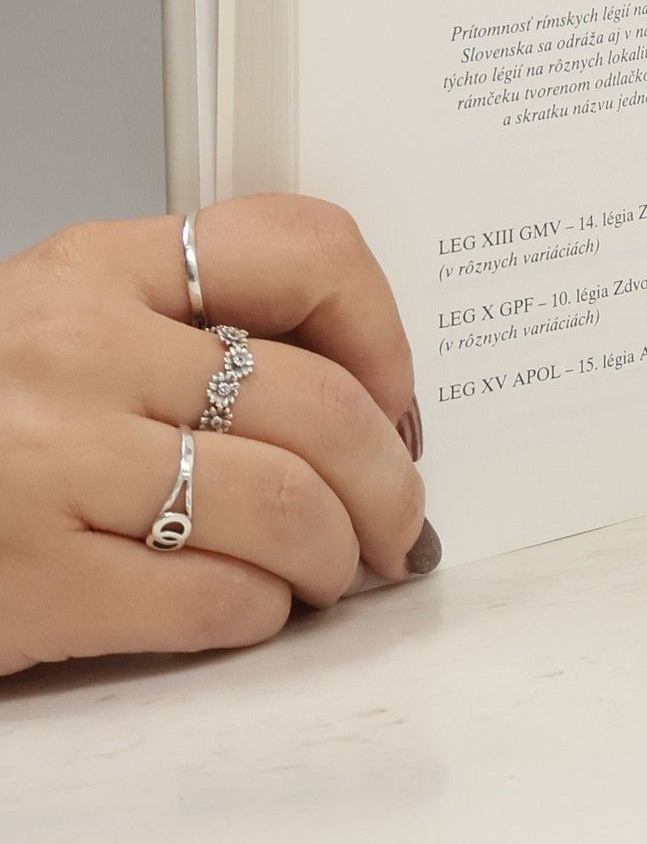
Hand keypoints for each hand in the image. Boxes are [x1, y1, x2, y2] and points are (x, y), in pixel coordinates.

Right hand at [0, 195, 432, 675]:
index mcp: (100, 266)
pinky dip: (263, 611)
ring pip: (289, 506)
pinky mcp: (32, 582)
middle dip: (388, 475)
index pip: (303, 248)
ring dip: (340, 552)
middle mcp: (81, 350)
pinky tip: (253, 605)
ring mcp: (53, 465)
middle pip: (319, 403)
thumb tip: (357, 390)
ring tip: (335, 567)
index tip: (398, 388)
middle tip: (398, 512)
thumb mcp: (64, 323)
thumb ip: (187, 327)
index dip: (382, 326)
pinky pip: (216, 599)